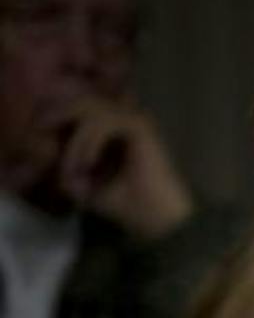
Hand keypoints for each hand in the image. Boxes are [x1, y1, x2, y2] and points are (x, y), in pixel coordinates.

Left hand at [55, 97, 193, 239]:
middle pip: (78, 99)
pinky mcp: (140, 127)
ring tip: (74, 168)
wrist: (154, 219)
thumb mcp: (80, 180)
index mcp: (108, 127)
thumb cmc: (122, 202)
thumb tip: (41, 148)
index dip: (52, 115)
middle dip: (55, 116)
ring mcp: (132, 119)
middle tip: (42, 139)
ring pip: (88, 108)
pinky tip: (88, 164)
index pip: (73, 105)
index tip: (35, 137)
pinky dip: (88, 142)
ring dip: (74, 140)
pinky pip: (103, 122)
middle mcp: (121, 117)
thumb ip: (61, 161)